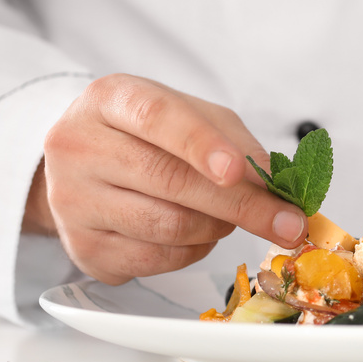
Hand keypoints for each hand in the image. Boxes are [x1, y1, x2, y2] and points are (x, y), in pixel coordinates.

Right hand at [22, 74, 306, 283]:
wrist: (85, 163)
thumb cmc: (148, 134)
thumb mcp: (193, 115)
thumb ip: (235, 142)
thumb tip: (274, 185)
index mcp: (109, 100)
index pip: (157, 118)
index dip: (201, 145)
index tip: (238, 171)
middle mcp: (79, 148)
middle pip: (169, 182)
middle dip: (241, 206)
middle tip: (288, 223)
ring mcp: (73, 203)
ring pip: (167, 227)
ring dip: (218, 227)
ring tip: (229, 215)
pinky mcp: (83, 250)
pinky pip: (157, 261)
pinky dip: (195, 250)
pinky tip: (198, 233)